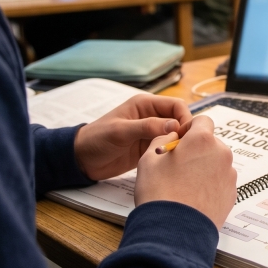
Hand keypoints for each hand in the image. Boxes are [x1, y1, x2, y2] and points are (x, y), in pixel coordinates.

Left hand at [74, 94, 191, 180]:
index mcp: (145, 105)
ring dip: (179, 144)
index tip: (185, 134)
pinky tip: (172, 162)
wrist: (82, 159)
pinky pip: (167, 147)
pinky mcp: (149, 147)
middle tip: (186, 148)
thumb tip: (175, 126)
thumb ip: (147, 127)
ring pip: (175, 135)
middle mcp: (151, 117)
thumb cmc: (97, 139)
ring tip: (179, 156)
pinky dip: (172, 153)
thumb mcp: (121, 131)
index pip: (176, 105)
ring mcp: (151, 133)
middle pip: (179, 120)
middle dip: (184, 132)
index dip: (184, 118)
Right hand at [135, 115, 236, 227]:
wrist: (174, 231)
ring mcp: (229, 175)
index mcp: (202, 140)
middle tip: (177, 167)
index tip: (179, 141)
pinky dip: (209, 185)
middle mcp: (221, 154)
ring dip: (203, 168)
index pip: (202, 121)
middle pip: (210, 143)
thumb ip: (162, 140)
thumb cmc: (159, 193)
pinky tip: (193, 197)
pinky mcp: (232, 194)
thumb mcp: (149, 159)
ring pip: (216, 163)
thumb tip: (171, 137)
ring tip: (184, 186)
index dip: (189, 128)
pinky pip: (220, 182)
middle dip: (196, 150)